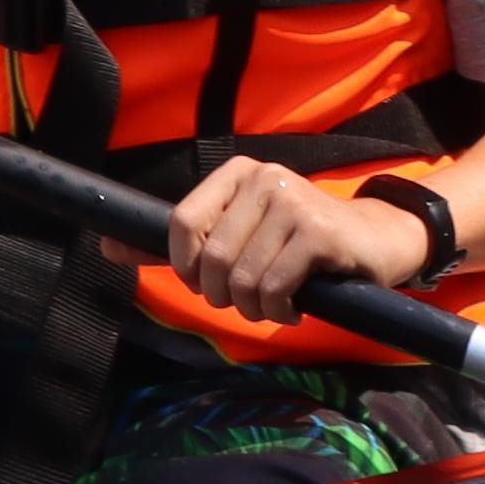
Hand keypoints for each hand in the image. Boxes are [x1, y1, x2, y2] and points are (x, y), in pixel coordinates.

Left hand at [159, 157, 431, 321]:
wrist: (376, 240)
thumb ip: (178, 242)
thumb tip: (108, 247)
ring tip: (274, 304)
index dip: (186, 267)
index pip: (180, 222)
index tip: (205, 283)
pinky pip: (275, 288)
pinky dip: (279, 311)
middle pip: (211, 258)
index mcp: (237, 172)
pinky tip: (295, 306)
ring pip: (242, 278)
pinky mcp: (319, 232)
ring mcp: (294, 201)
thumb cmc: (298, 243)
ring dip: (255, 308)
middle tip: (248, 301)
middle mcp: (264, 176)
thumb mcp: (238, 233)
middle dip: (223, 295)